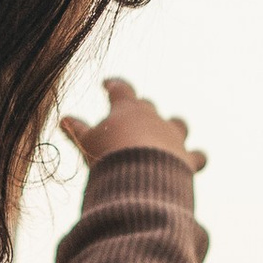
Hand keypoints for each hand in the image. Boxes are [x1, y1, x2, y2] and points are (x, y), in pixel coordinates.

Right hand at [57, 76, 205, 173]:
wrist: (141, 178)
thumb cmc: (108, 156)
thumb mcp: (87, 142)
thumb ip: (77, 130)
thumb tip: (63, 119)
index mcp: (127, 109)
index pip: (120, 89)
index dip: (114, 85)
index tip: (108, 84)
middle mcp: (153, 118)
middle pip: (147, 106)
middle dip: (140, 111)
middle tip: (131, 118)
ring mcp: (173, 137)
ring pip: (178, 124)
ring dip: (173, 128)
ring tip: (169, 136)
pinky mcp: (188, 158)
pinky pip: (198, 155)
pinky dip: (195, 157)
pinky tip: (194, 161)